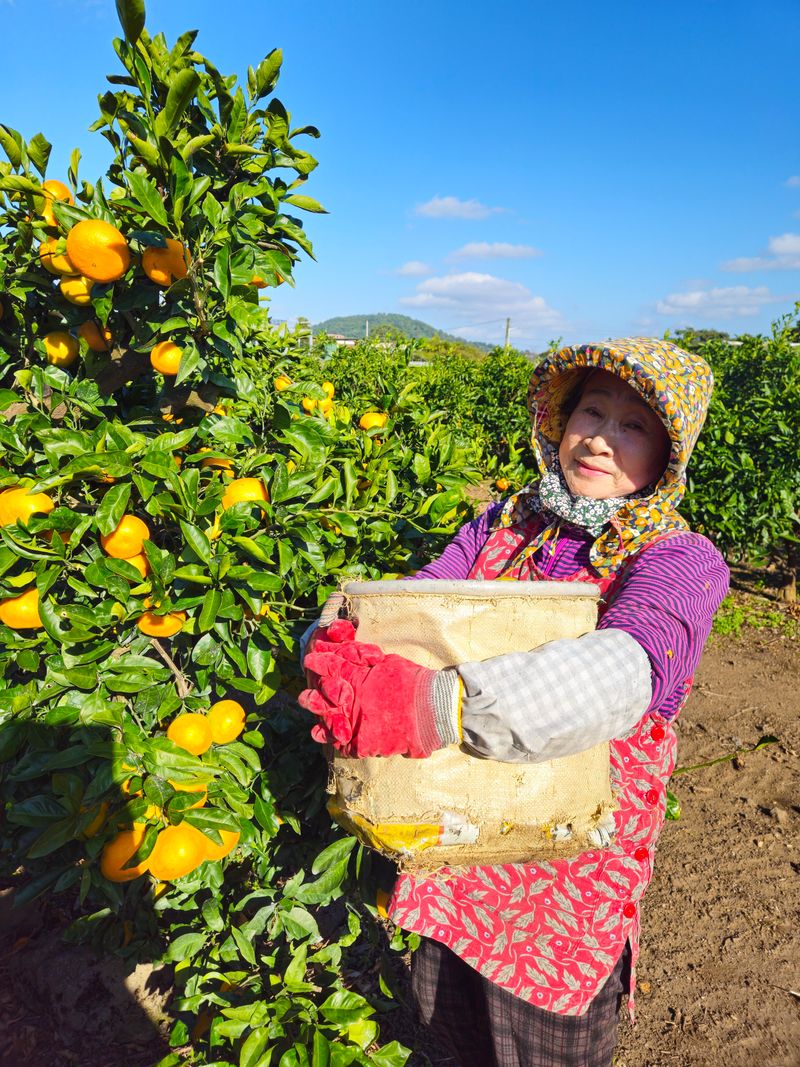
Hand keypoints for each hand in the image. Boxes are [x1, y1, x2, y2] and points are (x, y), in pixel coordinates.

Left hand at [299, 622, 461, 757]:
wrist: (434, 709)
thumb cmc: (412, 681)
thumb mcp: (386, 662)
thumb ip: (363, 659)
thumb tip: (345, 650)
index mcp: (357, 678)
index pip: (332, 668)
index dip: (320, 663)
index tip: (311, 660)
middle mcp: (351, 701)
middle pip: (324, 698)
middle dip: (313, 696)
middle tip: (305, 696)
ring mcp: (355, 724)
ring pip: (329, 723)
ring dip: (321, 722)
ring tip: (315, 726)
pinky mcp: (363, 744)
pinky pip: (343, 745)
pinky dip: (337, 742)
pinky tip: (331, 742)